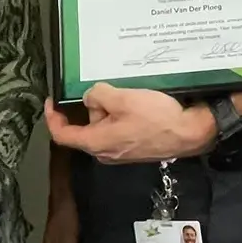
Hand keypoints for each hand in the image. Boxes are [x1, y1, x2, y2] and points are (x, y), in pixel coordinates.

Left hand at [44, 89, 215, 164]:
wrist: (189, 134)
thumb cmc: (156, 118)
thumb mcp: (123, 99)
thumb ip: (99, 96)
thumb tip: (90, 98)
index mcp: (96, 142)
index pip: (63, 135)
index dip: (53, 118)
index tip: (52, 101)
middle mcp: (105, 152)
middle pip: (87, 126)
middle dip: (95, 106)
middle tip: (114, 90)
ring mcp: (120, 152)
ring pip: (104, 126)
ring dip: (113, 110)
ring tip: (133, 96)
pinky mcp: (134, 149)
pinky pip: (119, 130)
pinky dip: (123, 116)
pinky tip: (141, 105)